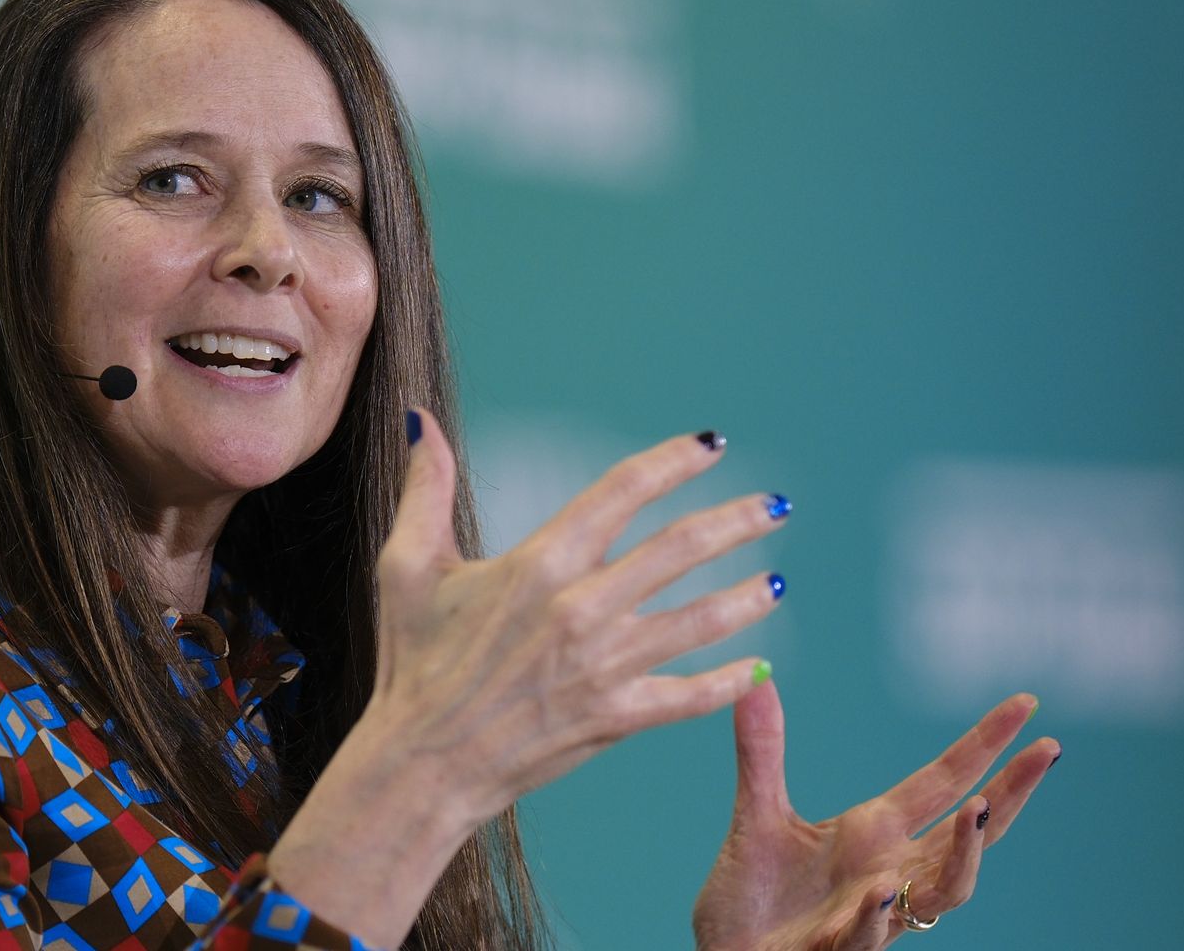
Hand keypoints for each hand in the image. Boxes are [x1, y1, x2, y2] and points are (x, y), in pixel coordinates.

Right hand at [363, 410, 787, 825]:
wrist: (422, 762)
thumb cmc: (412, 663)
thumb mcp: (406, 566)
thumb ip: (424, 488)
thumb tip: (419, 421)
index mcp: (539, 563)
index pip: (623, 491)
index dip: (674, 461)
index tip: (711, 446)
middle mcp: (581, 608)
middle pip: (680, 549)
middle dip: (736, 522)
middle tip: (774, 507)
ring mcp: (604, 665)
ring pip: (699, 621)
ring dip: (747, 598)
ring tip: (777, 583)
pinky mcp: (614, 716)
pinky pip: (688, 697)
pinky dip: (728, 683)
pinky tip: (758, 669)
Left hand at [692, 683, 1058, 950]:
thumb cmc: (752, 893)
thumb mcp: (758, 813)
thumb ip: (762, 751)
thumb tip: (755, 681)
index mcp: (876, 831)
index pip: (945, 780)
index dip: (985, 745)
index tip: (1027, 704)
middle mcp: (891, 869)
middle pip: (969, 832)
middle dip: (1010, 793)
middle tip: (1047, 751)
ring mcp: (874, 913)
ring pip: (944, 890)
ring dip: (964, 853)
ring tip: (977, 807)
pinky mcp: (838, 950)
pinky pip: (869, 936)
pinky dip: (878, 914)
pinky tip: (882, 891)